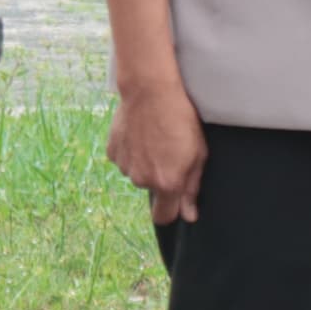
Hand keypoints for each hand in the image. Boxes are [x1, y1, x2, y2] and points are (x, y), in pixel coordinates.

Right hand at [107, 78, 209, 224]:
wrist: (150, 91)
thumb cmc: (180, 120)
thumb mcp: (198, 155)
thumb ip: (192, 189)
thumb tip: (189, 215)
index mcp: (166, 184)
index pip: (164, 217)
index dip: (172, 211)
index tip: (176, 201)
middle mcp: (142, 180)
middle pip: (151, 191)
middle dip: (160, 179)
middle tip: (169, 154)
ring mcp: (125, 166)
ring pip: (137, 174)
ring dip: (145, 164)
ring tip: (154, 139)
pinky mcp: (112, 151)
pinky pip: (125, 160)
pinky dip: (132, 152)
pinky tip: (141, 134)